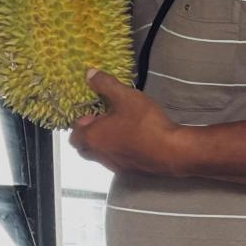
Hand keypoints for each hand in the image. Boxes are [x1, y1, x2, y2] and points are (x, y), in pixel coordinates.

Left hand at [69, 69, 190, 175]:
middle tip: (105, 119)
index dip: (81, 121)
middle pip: (84, 146)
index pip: (73, 133)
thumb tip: (89, 74)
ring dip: (104, 142)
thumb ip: (106, 85)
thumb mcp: (125, 97)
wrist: (172, 152)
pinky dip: (118, 151)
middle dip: (89, 133)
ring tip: (120, 127)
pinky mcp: (129, 171)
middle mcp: (98, 155)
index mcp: (91, 138)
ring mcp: (114, 165)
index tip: (94, 111)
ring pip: (100, 154)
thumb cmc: (145, 123)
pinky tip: (133, 140)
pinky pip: (116, 160)